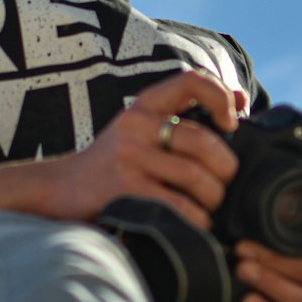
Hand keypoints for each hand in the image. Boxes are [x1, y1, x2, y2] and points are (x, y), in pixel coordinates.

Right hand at [54, 70, 242, 226]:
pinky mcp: (126, 191)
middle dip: (225, 169)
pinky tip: (191, 222)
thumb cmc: (114, 162)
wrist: (60, 190)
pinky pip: (181, 208)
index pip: (191, 80)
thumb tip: (241, 99)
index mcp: (144, 105)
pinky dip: (196, 220)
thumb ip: (184, 117)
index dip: (221, 97)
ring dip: (212, 200)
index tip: (230, 123)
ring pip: (197, 179)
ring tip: (206, 206)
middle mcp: (136, 126)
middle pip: (203, 142)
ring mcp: (129, 159)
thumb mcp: (141, 129)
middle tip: (222, 183)